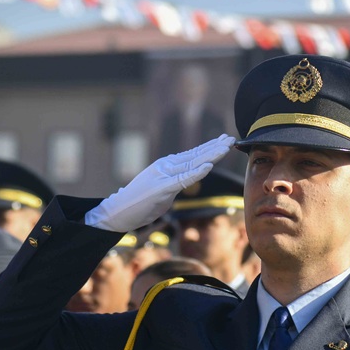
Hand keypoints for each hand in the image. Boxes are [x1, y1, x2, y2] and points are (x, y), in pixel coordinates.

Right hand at [85, 134, 235, 232]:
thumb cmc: (139, 203)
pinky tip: (209, 166)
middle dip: (215, 147)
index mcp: (167, 166)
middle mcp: (167, 166)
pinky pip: (183, 179)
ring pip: (193, 163)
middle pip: (196, 156)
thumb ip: (175, 182)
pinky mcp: (162, 188)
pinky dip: (197, 172)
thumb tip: (188, 179)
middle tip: (231, 138)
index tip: (224, 141)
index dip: (209, 148)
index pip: (193, 155)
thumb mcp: (161, 190)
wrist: (118, 211)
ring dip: (211, 155)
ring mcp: (164, 176)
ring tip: (225, 146)